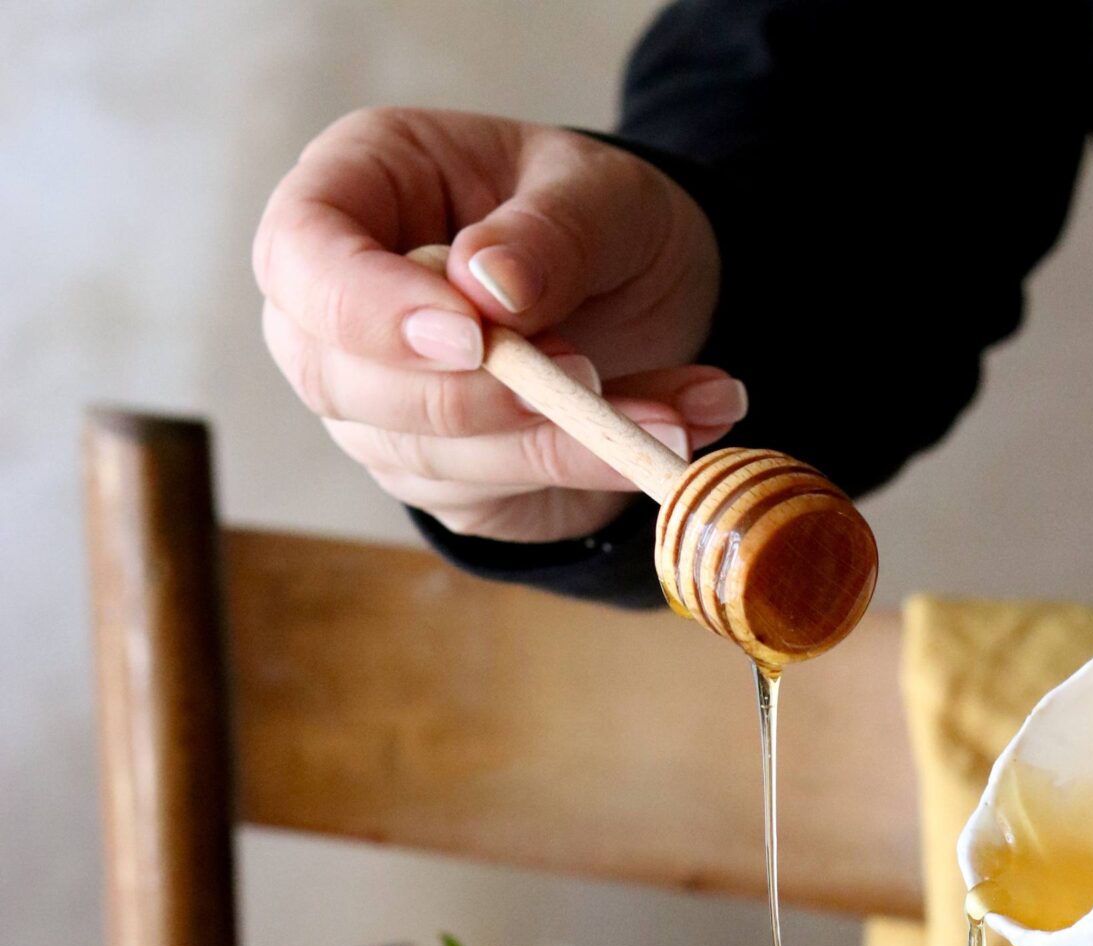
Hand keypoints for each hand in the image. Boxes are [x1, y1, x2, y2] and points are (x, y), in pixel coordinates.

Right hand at [254, 109, 744, 541]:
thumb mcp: (601, 193)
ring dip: (553, 443)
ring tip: (672, 413)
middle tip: (586, 373)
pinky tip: (675, 428)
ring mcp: (379, 405)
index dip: (368, 308)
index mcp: (356, 190)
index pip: (301, 257)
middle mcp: (341, 308)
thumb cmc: (595, 219)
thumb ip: (550, 232)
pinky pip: (498, 493)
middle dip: (470, 395)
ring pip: (421, 456)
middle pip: (340, 379)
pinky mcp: (441, 477)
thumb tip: (490, 287)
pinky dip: (590, 469)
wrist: (645, 297)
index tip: (469, 334)